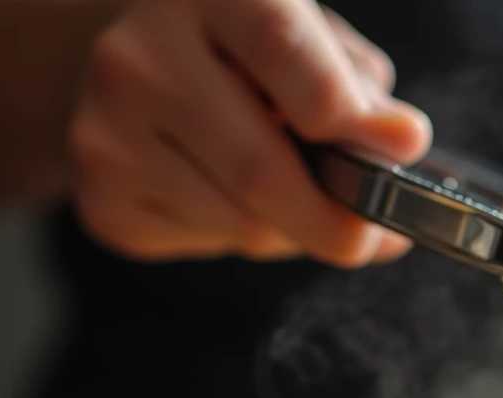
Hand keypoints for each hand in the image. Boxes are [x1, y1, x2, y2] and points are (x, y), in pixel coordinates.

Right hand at [68, 0, 431, 266]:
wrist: (148, 68)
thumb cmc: (256, 58)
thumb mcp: (317, 47)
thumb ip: (360, 92)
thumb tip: (401, 143)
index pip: (281, 50)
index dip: (348, 115)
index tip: (402, 148)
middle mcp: (139, 54)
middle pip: (260, 170)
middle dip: (335, 220)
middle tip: (372, 233)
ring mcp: (107, 129)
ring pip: (242, 225)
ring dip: (293, 230)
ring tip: (295, 196)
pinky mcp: (100, 197)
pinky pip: (207, 247)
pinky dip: (244, 238)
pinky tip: (232, 196)